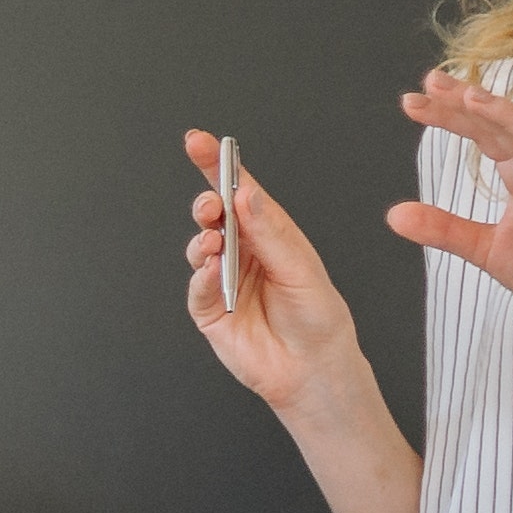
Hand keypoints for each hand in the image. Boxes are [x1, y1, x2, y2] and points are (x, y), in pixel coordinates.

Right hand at [180, 128, 371, 412]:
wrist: (313, 370)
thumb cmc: (318, 318)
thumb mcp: (301, 269)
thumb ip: (271, 233)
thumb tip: (248, 196)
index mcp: (269, 233)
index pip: (240, 191)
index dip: (218, 165)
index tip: (201, 143)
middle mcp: (243, 252)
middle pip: (214, 216)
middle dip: (206, 204)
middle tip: (211, 205)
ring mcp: (223, 279)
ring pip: (199, 247)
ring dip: (203, 240)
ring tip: (215, 244)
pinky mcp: (209, 309)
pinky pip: (195, 287)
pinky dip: (200, 277)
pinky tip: (212, 274)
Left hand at [389, 74, 512, 333]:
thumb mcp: (484, 248)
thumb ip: (443, 229)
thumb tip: (393, 214)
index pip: (484, 133)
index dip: (454, 112)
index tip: (416, 97)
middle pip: (502, 126)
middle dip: (467, 101)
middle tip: (429, 82)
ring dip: (506, 116)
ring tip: (473, 97)